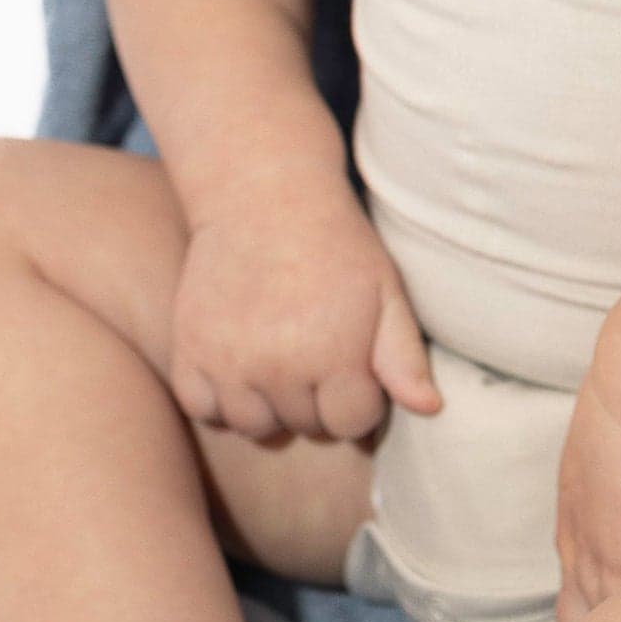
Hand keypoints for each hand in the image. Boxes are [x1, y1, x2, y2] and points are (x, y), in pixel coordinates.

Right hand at [167, 171, 442, 444]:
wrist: (263, 196)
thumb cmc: (337, 246)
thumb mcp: (386, 293)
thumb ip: (404, 358)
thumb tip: (430, 410)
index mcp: (334, 356)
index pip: (350, 424)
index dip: (358, 398)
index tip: (352, 364)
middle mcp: (278, 367)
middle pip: (305, 425)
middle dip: (317, 398)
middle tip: (314, 349)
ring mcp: (228, 362)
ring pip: (254, 425)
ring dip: (270, 404)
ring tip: (280, 360)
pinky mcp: (190, 351)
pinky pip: (203, 409)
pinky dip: (219, 398)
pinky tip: (240, 366)